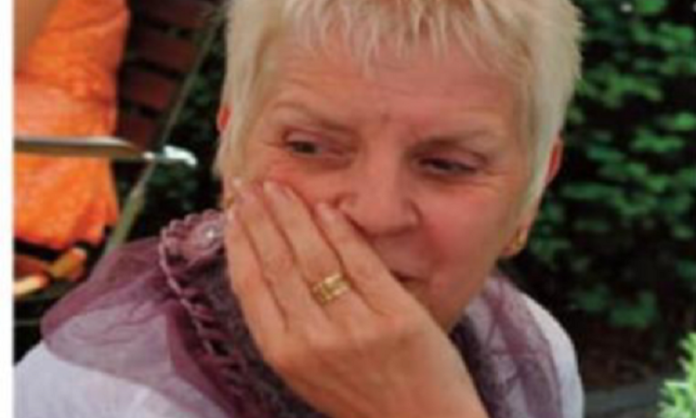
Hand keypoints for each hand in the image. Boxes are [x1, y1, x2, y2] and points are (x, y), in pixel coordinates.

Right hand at [225, 180, 487, 417]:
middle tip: (249, 187)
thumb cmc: (361, 398)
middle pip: (277, 263)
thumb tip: (262, 269)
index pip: (250, 286)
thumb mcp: (307, 375)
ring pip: (313, 257)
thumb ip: (285, 329)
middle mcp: (313, 341)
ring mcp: (355, 327)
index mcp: (284, 356)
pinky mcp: (395, 316)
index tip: (231, 213)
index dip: (238, 243)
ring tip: (278, 188)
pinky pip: (359, 261)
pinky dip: (340, 230)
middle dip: (259, 218)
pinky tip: (326, 207)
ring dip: (291, 215)